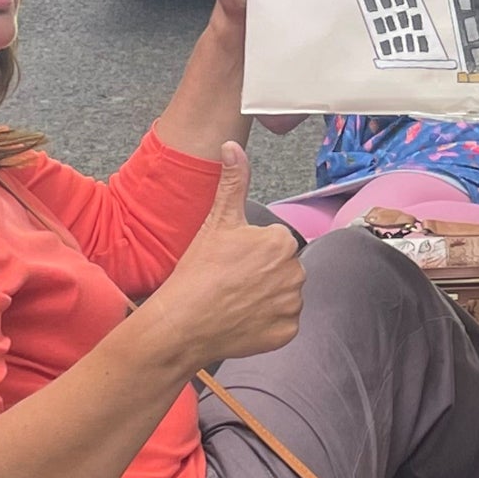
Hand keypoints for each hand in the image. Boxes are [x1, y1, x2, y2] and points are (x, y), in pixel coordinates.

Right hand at [146, 142, 303, 367]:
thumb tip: (233, 145)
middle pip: (283, 269)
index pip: (275, 243)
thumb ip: (233, 182)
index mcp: (282, 241)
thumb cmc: (198, 271)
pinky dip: (267, 323)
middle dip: (263, 274)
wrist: (182, 323)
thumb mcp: (217, 221)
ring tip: (234, 300)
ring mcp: (292, 305)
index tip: (231, 261)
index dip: (252, 252)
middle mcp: (296, 271)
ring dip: (267, 298)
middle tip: (231, 282)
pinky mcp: (288, 332)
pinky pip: (283, 323)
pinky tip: (242, 320)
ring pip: (285, 296)